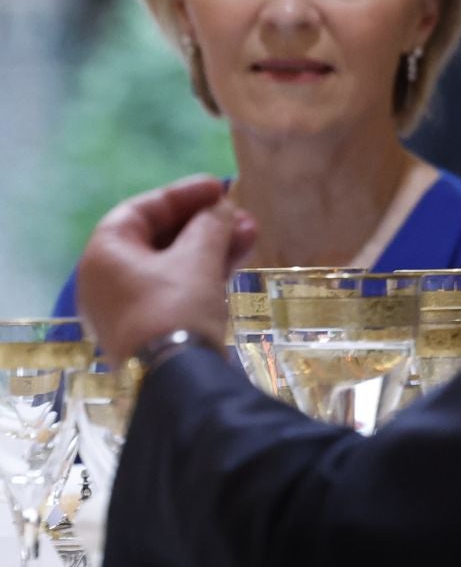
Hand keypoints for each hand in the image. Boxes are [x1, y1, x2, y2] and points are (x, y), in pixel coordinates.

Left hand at [76, 175, 257, 365]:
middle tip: (240, 214)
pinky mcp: (150, 327)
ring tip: (251, 234)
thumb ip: (210, 224)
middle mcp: (107, 279)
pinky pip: (175, 287)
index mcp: (104, 255)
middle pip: (158, 238)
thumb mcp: (198, 257)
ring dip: (210, 246)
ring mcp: (127, 307)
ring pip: (171, 264)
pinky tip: (238, 259)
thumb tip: (220, 209)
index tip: (219, 187)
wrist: (178, 379)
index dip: (182, 194)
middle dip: (203, 223)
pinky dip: (204, 271)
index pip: (141, 210)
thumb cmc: (177, 307)